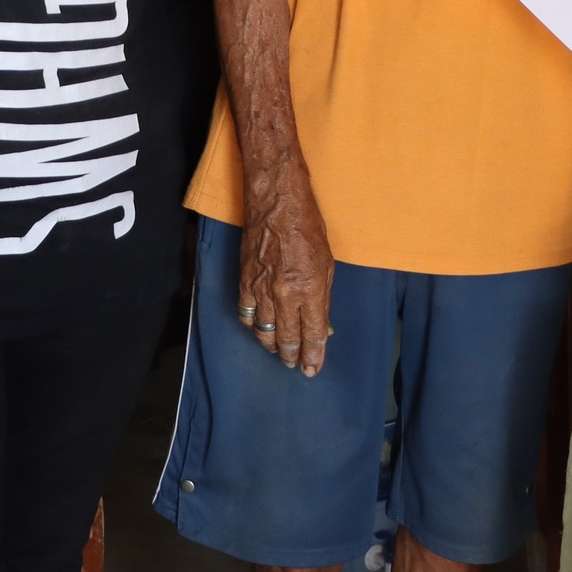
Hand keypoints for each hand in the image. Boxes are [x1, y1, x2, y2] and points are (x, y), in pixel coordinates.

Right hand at [239, 180, 334, 375]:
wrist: (276, 201)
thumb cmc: (308, 227)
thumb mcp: (327, 263)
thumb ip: (322, 297)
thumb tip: (320, 324)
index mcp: (310, 290)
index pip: (312, 335)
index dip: (313, 356)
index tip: (312, 369)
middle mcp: (285, 294)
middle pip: (287, 338)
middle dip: (292, 356)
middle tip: (295, 365)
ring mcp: (262, 289)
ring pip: (264, 331)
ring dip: (272, 346)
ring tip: (279, 352)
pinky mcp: (245, 280)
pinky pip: (246, 313)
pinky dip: (253, 325)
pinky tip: (259, 329)